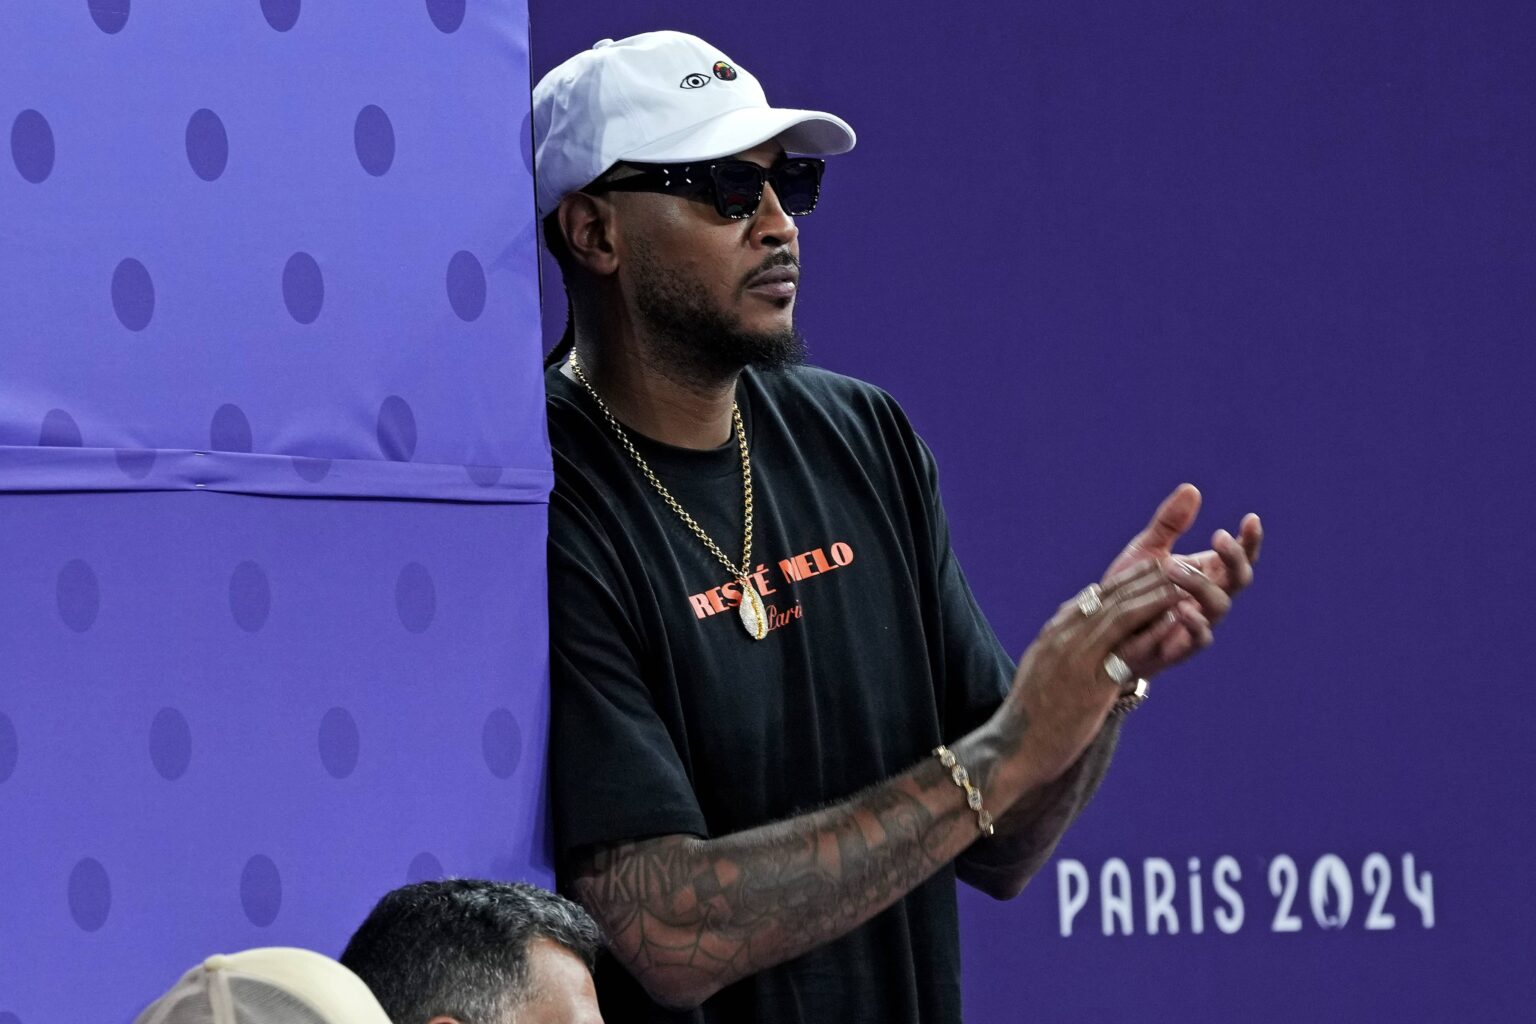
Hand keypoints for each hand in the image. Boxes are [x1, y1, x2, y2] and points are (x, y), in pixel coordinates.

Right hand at [993, 559, 1186, 789]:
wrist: (1014, 748)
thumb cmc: (1031, 715)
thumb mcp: (1043, 668)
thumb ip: (1063, 645)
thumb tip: (1081, 630)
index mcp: (1055, 633)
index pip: (1096, 595)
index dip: (1128, 578)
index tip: (1154, 566)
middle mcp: (1065, 637)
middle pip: (1111, 597)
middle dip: (1146, 578)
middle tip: (1177, 563)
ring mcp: (1077, 659)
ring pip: (1120, 615)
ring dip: (1155, 596)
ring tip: (1184, 584)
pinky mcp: (1091, 686)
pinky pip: (1126, 651)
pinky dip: (1151, 632)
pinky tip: (1173, 622)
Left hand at [1105, 484, 1262, 676]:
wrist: (1105, 632)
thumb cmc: (1133, 591)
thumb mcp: (1147, 550)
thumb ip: (1169, 524)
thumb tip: (1192, 489)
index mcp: (1207, 573)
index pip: (1239, 556)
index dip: (1250, 540)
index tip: (1251, 519)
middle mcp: (1210, 597)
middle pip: (1239, 578)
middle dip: (1234, 557)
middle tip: (1218, 536)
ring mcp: (1200, 622)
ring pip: (1220, 604)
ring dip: (1200, 584)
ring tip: (1172, 567)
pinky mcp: (1183, 646)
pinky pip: (1200, 638)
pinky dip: (1195, 624)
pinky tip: (1182, 608)